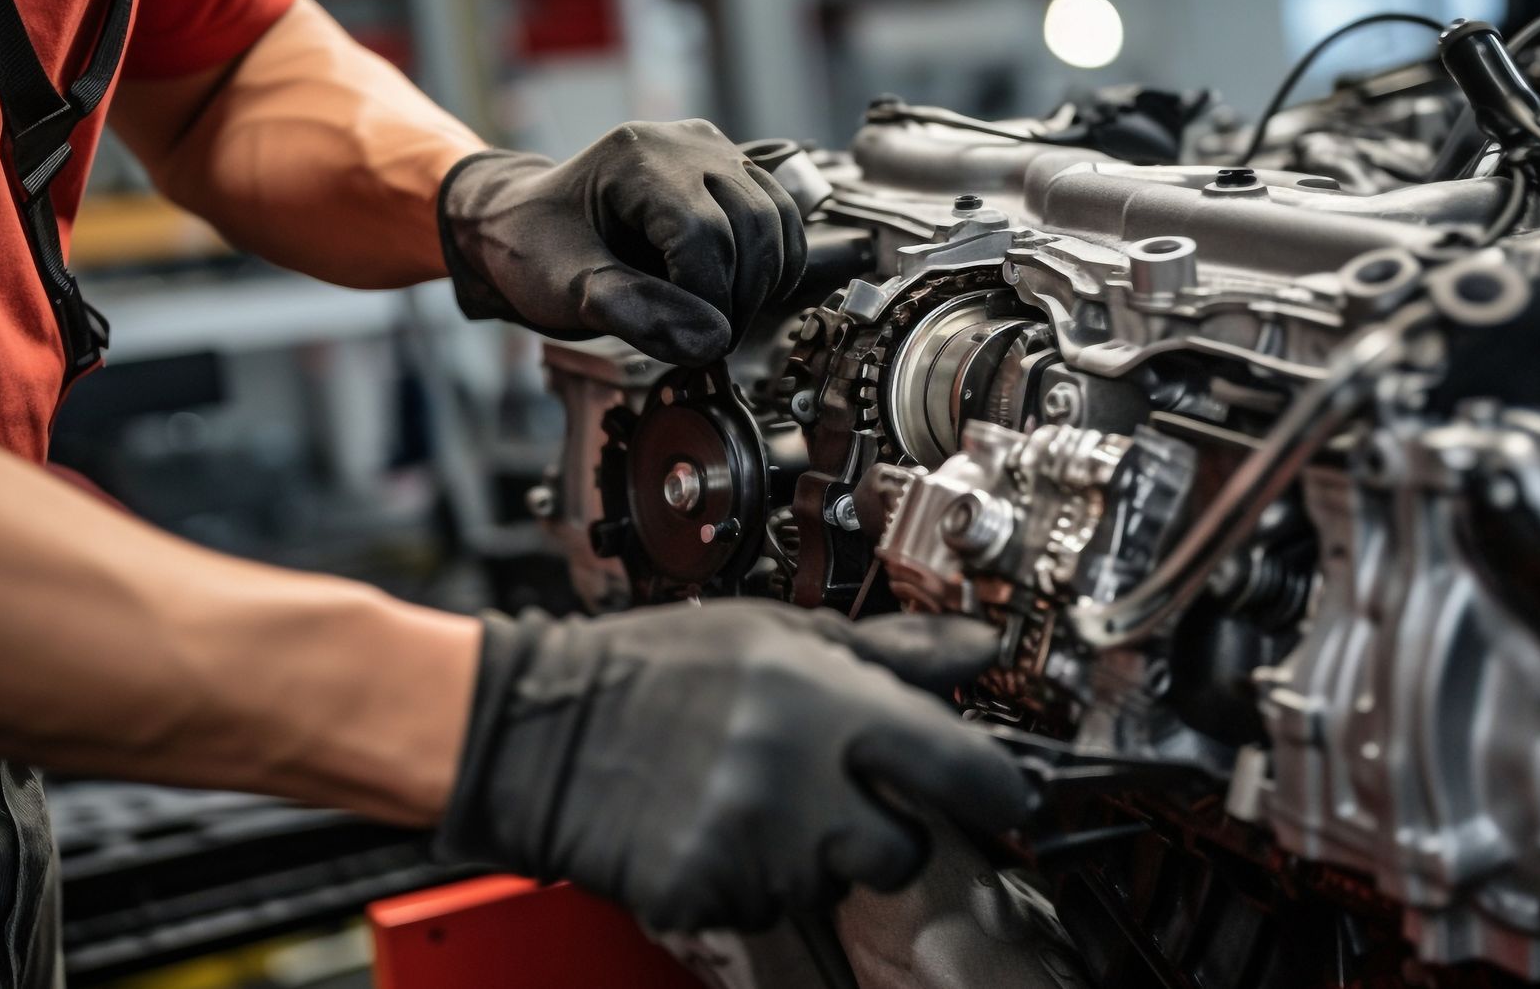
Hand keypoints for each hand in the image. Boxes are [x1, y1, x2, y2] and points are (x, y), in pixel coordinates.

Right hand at [434, 601, 1032, 931]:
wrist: (540, 727)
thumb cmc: (657, 669)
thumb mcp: (779, 632)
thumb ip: (890, 651)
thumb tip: (976, 644)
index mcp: (827, 704)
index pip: (965, 769)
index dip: (996, 787)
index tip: (1000, 791)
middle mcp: (797, 779)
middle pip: (904, 850)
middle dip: (885, 830)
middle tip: (838, 792)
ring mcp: (751, 845)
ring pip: (833, 882)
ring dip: (812, 852)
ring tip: (756, 793)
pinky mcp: (707, 894)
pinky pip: (767, 908)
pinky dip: (753, 877)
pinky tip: (718, 824)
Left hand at [436, 121, 806, 365]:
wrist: (525, 223)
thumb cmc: (535, 249)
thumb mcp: (563, 286)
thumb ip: (631, 311)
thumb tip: (711, 341)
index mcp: (635, 157)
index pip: (702, 232)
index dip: (709, 298)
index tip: (698, 345)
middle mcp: (684, 143)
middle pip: (749, 225)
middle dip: (739, 298)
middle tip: (713, 344)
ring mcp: (715, 153)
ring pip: (775, 222)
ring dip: (763, 285)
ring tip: (723, 324)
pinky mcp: (734, 173)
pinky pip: (780, 221)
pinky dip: (773, 267)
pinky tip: (740, 298)